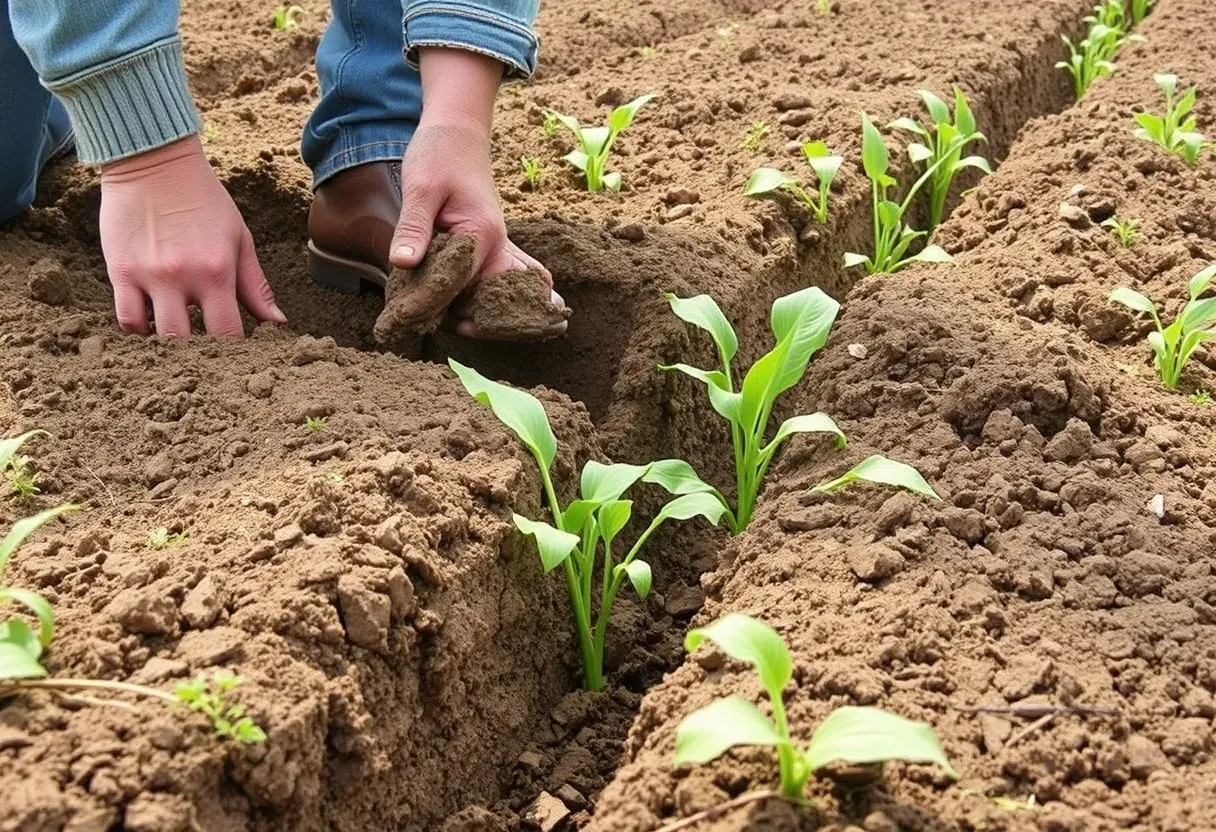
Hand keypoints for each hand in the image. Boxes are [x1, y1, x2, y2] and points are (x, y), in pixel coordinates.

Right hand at [99, 136, 285, 336]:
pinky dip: (138, 330)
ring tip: (178, 341)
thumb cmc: (204, 201)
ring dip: (167, 346)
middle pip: (188, 342)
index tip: (235, 356)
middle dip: (199, 355)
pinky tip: (151, 325)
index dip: (233, 353)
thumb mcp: (239, 239)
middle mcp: (182, 278)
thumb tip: (277, 322)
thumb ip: (255, 285)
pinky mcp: (120, 270)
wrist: (154, 163)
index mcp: (217, 272)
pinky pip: (126, 318)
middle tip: (205, 357)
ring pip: (155, 336)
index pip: (228, 333)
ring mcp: (148, 276)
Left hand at [389, 48, 557, 337]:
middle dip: (473, 321)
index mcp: (481, 234)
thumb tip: (402, 264)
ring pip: (497, 294)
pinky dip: (484, 300)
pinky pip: (495, 282)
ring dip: (482, 314)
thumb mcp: (419, 187)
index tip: (404, 319)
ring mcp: (497, 248)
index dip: (430, 303)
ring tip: (456, 329)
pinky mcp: (488, 248)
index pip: (456, 282)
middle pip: (490, 299)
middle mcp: (497, 247)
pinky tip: (465, 315)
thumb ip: (413, 227)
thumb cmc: (439, 155)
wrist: (458, 133)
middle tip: (437, 331)